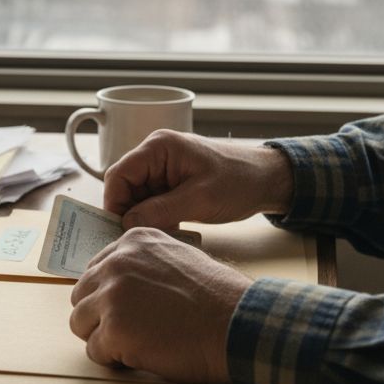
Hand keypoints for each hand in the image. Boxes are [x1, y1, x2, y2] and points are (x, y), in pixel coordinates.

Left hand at [69, 227, 252, 383]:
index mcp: (132, 241)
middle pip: (81, 296)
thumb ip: (143, 263)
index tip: (129, 310)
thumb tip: (118, 283)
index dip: (109, 296)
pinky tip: (143, 354)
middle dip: (100, 317)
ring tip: (138, 342)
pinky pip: (94, 351)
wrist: (237, 323)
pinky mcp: (113, 330)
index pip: (94, 270)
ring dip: (104, 338)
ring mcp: (112, 296)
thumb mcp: (177, 257)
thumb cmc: (216, 298)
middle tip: (132, 330)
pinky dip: (115, 359)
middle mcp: (116, 263)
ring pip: (80, 323)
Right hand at [103, 129, 294, 230]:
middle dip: (131, 213)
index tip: (119, 230)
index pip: (118, 174)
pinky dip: (157, 217)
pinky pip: (153, 201)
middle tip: (143, 236)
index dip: (114, 204)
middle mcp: (156, 153)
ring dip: (145, 217)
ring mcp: (164, 167)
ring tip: (163, 233)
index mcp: (159, 147)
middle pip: (125, 187)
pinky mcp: (172, 181)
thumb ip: (159, 211)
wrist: (269, 180)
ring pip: (138, 197)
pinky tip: (172, 229)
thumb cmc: (239, 181)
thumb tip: (126, 224)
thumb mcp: (199, 200)